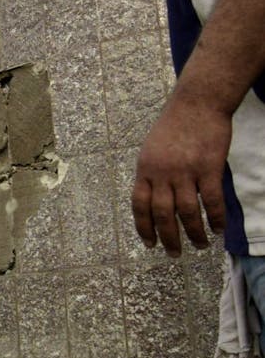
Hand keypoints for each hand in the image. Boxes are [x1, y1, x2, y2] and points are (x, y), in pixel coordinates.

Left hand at [132, 97, 229, 256]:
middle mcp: (161, 173)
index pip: (139, 206)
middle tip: (174, 254)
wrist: (196, 103)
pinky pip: (211, 201)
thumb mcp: (151, 149)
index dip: (143, 228)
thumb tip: (152, 200)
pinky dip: (215, 218)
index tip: (149, 244)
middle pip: (161, 214)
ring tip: (200, 245)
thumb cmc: (174, 126)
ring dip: (194, 233)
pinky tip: (219, 229)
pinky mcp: (209, 168)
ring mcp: (185, 171)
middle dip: (167, 238)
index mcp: (144, 169)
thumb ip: (151, 174)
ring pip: (187, 212)